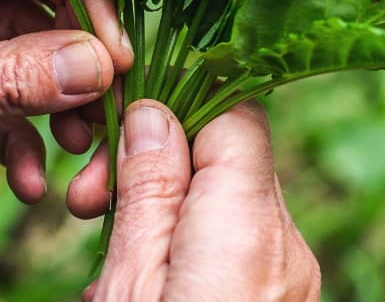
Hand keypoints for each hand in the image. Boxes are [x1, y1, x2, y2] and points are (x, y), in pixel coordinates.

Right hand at [81, 100, 320, 300]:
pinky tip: (146, 279)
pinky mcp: (285, 298)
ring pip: (229, 203)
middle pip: (226, 157)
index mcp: (247, 224)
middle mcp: (286, 243)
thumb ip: (147, 191)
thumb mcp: (131, 280)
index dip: (172, 102)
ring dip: (168, 208)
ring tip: (110, 248)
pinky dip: (191, 247)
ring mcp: (292, 276)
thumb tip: (151, 116)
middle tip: (92, 198)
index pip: (232, 110)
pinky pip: (239, 248)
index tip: (116, 121)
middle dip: (156, 164)